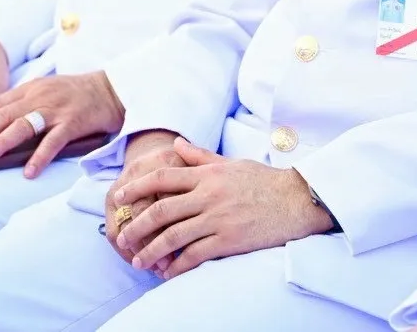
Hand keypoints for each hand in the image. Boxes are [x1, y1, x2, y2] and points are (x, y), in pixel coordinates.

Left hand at [0, 70, 124, 177]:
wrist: (112, 90)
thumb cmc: (78, 93)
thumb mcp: (48, 89)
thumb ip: (26, 102)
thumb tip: (0, 124)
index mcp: (33, 89)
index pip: (0, 102)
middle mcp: (41, 97)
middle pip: (6, 114)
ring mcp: (57, 110)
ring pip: (24, 126)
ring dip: (3, 140)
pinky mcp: (73, 123)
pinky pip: (53, 142)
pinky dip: (40, 157)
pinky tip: (29, 172)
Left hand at [113, 137, 333, 277]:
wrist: (297, 200)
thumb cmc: (264, 181)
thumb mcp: (232, 163)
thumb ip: (201, 156)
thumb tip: (176, 144)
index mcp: (208, 175)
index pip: (162, 177)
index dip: (137, 187)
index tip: (120, 198)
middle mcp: (209, 195)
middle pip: (161, 210)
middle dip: (137, 225)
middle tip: (122, 237)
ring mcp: (218, 218)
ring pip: (173, 236)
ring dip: (151, 251)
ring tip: (138, 261)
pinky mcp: (229, 240)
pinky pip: (194, 255)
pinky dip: (176, 266)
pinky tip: (167, 272)